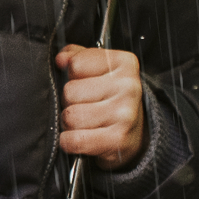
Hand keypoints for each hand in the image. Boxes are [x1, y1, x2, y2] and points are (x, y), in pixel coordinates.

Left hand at [56, 44, 147, 168]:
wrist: (137, 132)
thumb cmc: (112, 97)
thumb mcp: (100, 69)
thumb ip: (78, 57)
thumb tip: (61, 59)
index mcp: (124, 62)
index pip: (75, 64)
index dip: (72, 76)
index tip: (83, 83)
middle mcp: (128, 86)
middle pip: (70, 91)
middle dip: (69, 102)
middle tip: (83, 106)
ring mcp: (125, 113)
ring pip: (70, 116)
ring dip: (69, 123)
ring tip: (83, 122)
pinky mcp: (118, 139)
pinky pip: (75, 140)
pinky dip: (69, 142)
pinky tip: (79, 138)